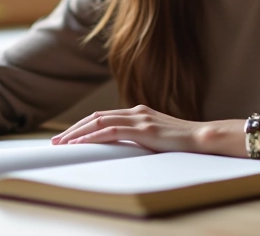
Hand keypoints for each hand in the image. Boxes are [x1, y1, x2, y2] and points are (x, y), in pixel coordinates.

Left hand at [51, 105, 235, 153]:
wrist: (203, 137)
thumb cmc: (183, 142)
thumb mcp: (156, 138)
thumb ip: (140, 138)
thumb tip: (123, 148)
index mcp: (138, 112)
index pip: (103, 117)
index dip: (82, 126)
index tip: (67, 137)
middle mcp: (136, 112)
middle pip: (96, 117)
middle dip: (73, 129)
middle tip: (56, 141)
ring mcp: (140, 118)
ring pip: (99, 122)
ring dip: (78, 133)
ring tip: (63, 144)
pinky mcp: (144, 129)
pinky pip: (111, 132)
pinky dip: (93, 137)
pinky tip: (82, 144)